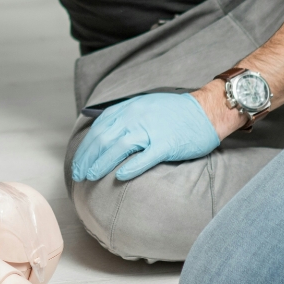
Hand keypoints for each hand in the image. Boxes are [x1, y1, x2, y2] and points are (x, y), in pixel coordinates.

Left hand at [70, 92, 220, 182]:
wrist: (205, 111)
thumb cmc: (174, 113)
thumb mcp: (143, 106)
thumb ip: (125, 117)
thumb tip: (105, 134)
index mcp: (129, 109)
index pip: (99, 128)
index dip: (86, 147)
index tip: (79, 161)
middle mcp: (135, 117)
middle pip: (104, 138)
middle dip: (87, 158)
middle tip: (79, 174)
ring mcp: (150, 130)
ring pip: (118, 148)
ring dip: (101, 163)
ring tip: (91, 176)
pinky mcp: (166, 144)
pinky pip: (145, 157)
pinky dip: (131, 166)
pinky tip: (120, 176)